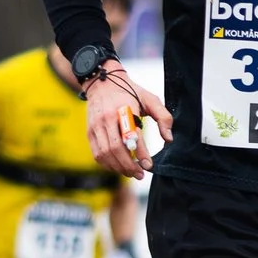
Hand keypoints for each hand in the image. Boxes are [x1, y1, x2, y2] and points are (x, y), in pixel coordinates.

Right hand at [83, 63, 173, 177]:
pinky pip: (97, 154)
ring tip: (131, 173)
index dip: (141, 152)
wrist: (102, 82)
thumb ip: (163, 117)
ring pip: (105, 153)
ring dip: (118, 167)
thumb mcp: (150, 99)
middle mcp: (108, 118)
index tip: (149, 165)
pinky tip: (118, 167)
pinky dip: (107, 165)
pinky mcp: (89, 132)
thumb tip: (169, 139)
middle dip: (129, 165)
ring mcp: (96, 126)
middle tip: (140, 174)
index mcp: (125, 109)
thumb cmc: (130, 93)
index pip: (133, 135)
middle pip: (116, 148)